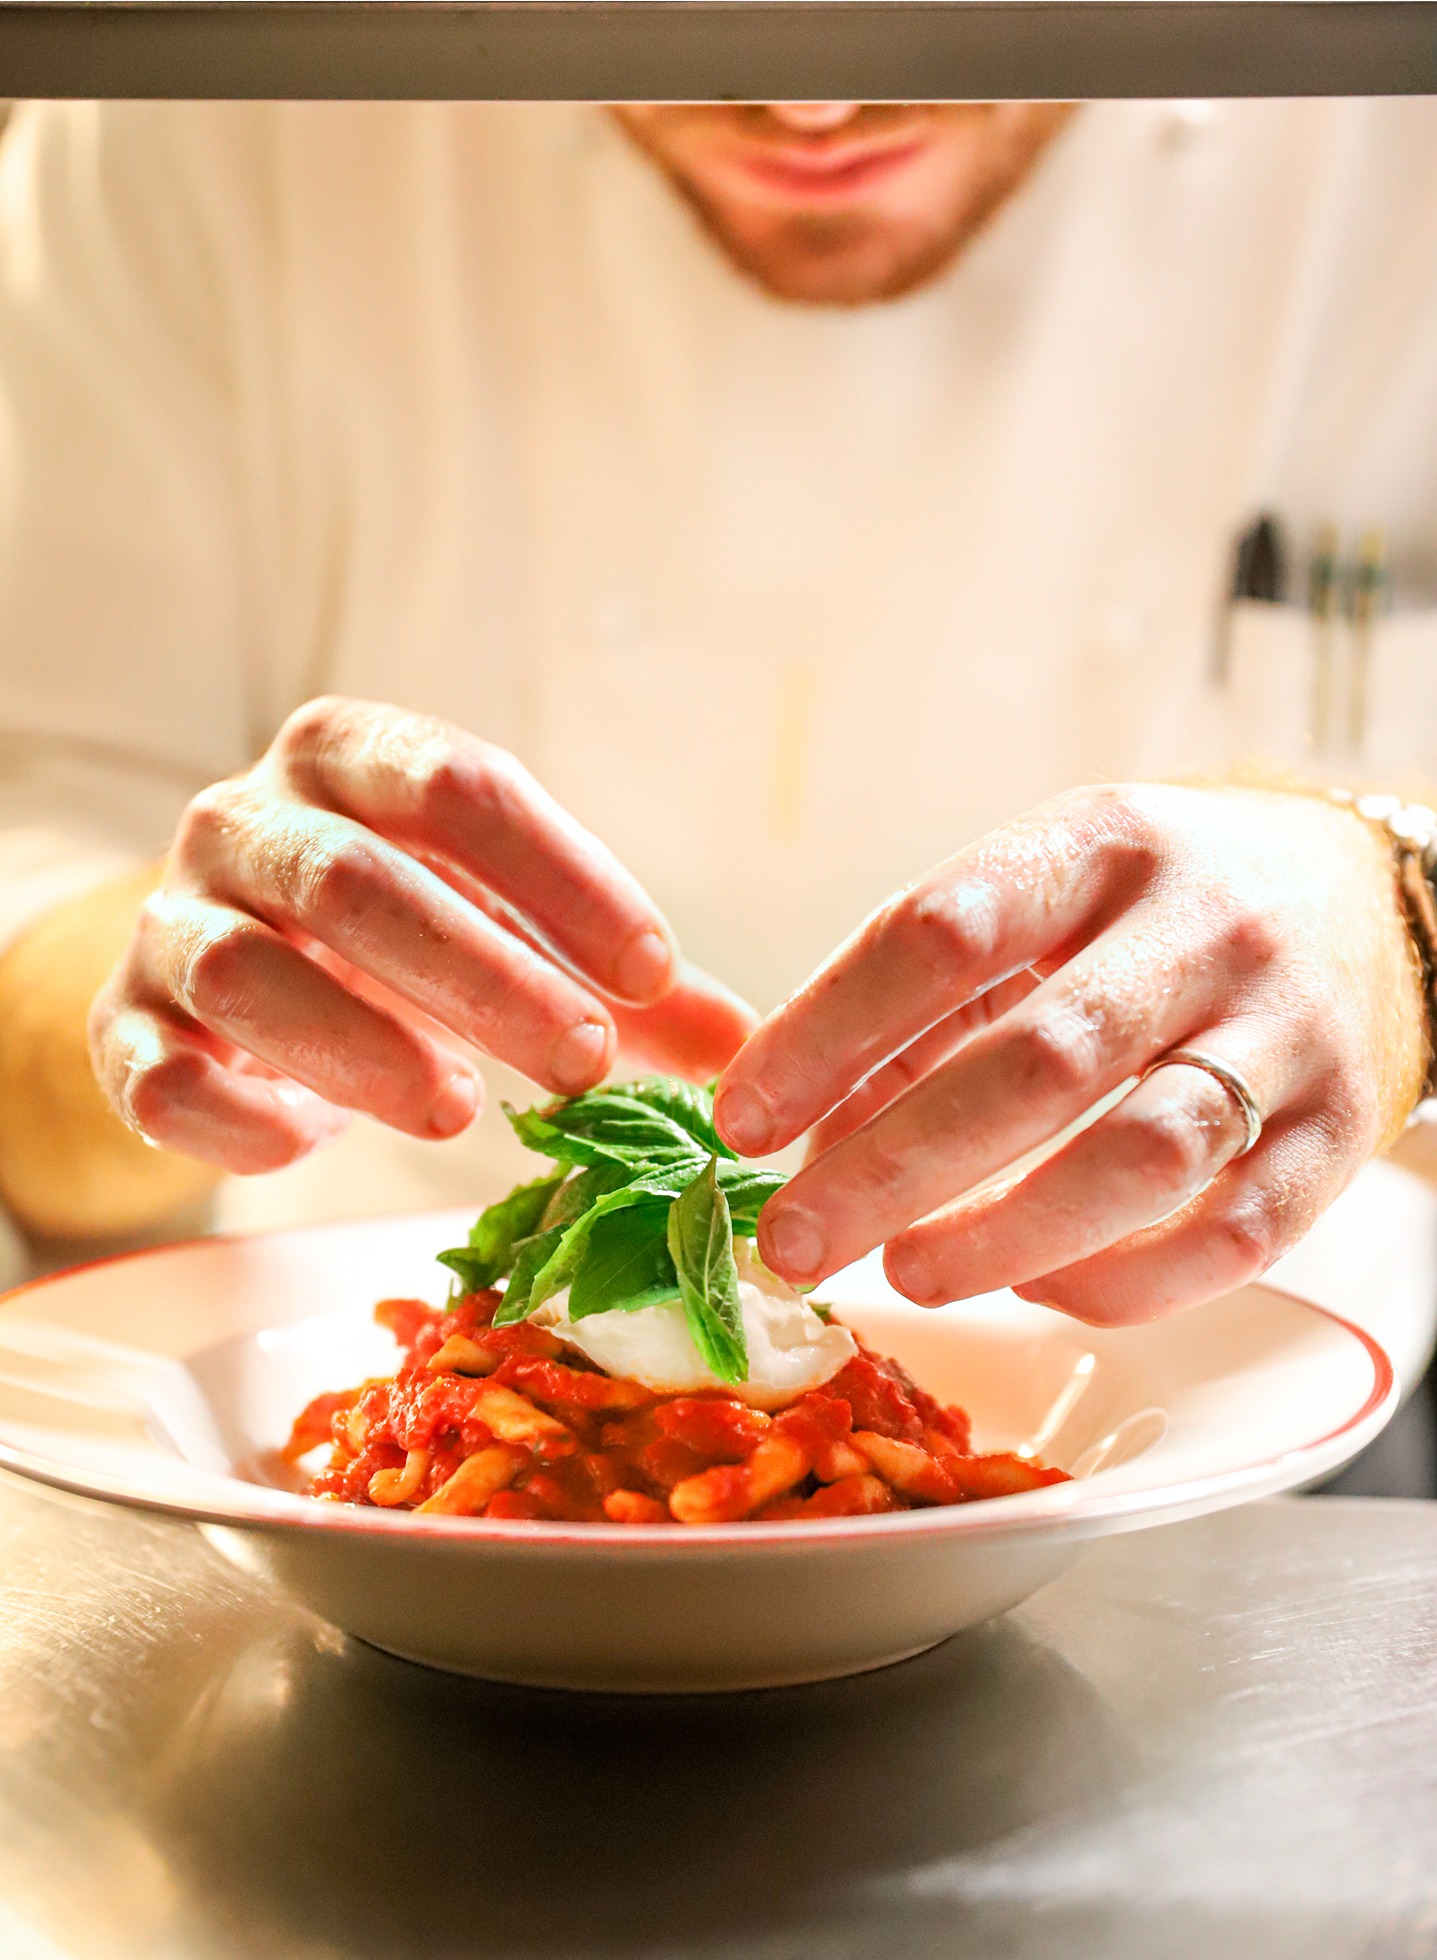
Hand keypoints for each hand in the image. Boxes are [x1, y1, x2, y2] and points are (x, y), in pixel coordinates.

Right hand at [90, 698, 753, 1172]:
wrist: (220, 972)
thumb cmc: (394, 938)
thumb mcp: (506, 927)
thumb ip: (619, 980)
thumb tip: (747, 1048)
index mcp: (349, 759)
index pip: (458, 787)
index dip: (562, 877)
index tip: (651, 969)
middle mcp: (246, 822)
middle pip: (360, 883)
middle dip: (482, 976)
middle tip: (584, 1059)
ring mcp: (173, 923)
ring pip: (253, 975)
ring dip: (365, 1049)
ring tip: (461, 1112)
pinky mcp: (123, 1030)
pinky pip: (162, 1077)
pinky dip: (238, 1120)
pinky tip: (313, 1150)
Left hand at [714, 783, 1426, 1324]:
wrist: (1366, 904)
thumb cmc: (1156, 910)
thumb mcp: (1044, 897)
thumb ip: (926, 1001)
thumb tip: (801, 1128)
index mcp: (1100, 844)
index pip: (943, 931)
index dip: (827, 1031)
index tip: (743, 1116)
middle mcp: (1202, 928)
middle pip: (1037, 1060)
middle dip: (895, 1164)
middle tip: (794, 1237)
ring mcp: (1284, 1033)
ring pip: (1141, 1155)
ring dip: (1002, 1233)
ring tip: (906, 1273)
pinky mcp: (1338, 1135)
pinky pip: (1230, 1236)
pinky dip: (1118, 1279)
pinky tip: (1035, 1285)